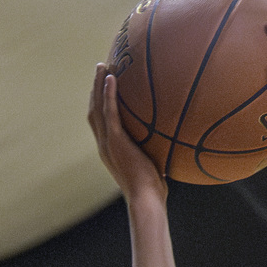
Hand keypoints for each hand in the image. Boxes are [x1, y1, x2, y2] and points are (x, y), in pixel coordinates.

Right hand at [87, 64, 166, 205]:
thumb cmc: (153, 191)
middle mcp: (104, 145)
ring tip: (102, 66)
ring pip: (97, 107)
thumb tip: (173, 144)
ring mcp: (107, 143)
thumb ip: (156, 153)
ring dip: (98, 85)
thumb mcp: (153, 167)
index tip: (105, 88)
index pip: (100, 123)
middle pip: (94, 110)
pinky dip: (109, 94)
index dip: (100, 104)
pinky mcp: (115, 141)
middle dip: (95, 89)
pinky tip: (112, 78)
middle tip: (100, 69)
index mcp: (110, 151)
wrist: (145, 200)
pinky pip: (110, 112)